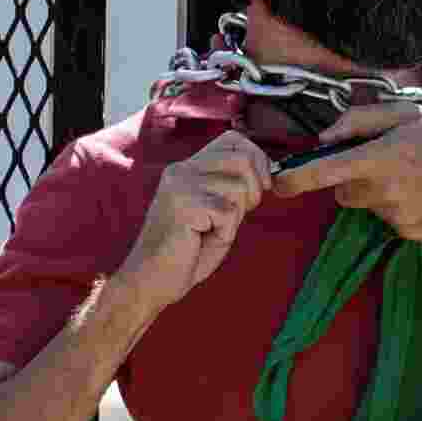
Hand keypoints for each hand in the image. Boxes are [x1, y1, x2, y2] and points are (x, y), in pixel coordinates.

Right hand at [117, 130, 270, 311]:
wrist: (150, 281)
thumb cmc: (186, 251)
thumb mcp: (217, 211)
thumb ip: (235, 189)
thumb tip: (271, 174)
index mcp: (190, 167)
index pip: (234, 139)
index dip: (258, 158)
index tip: (263, 185)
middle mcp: (183, 169)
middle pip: (243, 158)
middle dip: (255, 189)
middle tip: (238, 214)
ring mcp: (181, 184)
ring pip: (238, 186)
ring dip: (235, 216)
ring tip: (213, 230)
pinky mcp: (183, 204)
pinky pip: (227, 211)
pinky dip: (225, 231)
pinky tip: (203, 239)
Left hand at [274, 103, 421, 242]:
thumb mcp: (402, 113)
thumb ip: (358, 121)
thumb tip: (323, 138)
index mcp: (376, 159)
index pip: (321, 174)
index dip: (294, 179)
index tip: (276, 183)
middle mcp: (382, 193)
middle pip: (343, 192)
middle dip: (352, 178)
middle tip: (383, 161)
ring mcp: (397, 218)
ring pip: (367, 206)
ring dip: (377, 193)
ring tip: (410, 176)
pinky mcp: (411, 235)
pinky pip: (389, 221)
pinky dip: (398, 208)